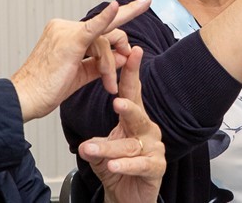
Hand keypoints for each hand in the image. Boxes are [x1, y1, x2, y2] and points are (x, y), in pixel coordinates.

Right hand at [11, 0, 150, 122]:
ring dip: (111, 65)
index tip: (142, 4)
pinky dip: (105, 18)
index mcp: (65, 33)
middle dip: (125, 31)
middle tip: (145, 12)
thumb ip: (101, 64)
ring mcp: (66, 31)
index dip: (120, 17)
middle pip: (106, 29)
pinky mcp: (70, 41)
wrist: (26, 98)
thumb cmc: (46, 89)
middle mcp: (65, 27)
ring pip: (105, 40)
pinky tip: (117, 7)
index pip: (98, 28)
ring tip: (109, 85)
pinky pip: (93, 28)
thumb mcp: (79, 75)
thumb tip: (125, 55)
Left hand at [79, 47, 164, 202]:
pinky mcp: (156, 168)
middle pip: (137, 115)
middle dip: (128, 108)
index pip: (132, 92)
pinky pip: (140, 165)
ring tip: (91, 148)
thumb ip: (95, 141)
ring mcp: (153, 148)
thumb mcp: (101, 148)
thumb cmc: (116, 166)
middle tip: (117, 102)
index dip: (131, 73)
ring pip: (130, 144)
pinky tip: (113, 165)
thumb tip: (85, 143)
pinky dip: (125, 165)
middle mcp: (147, 130)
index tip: (132, 52)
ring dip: (109, 147)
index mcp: (134, 118)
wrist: (127, 194)